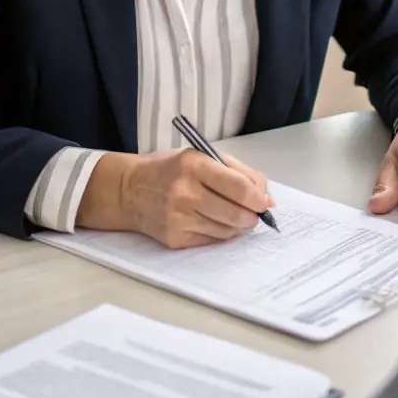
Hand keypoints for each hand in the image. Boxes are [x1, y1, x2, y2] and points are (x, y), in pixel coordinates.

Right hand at [79, 149, 272, 248]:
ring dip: (237, 226)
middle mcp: (185, 192)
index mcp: (194, 165)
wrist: (129, 189)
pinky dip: (220, 233)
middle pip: (236, 213)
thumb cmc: (171, 170)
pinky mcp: (174, 238)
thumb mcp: (203, 157)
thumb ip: (239, 174)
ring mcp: (178, 218)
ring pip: (227, 231)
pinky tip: (214, 222)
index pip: (239, 187)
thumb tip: (268, 201)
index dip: (258, 199)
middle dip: (252, 217)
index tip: (264, 203)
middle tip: (254, 214)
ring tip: (233, 215)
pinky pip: (211, 241)